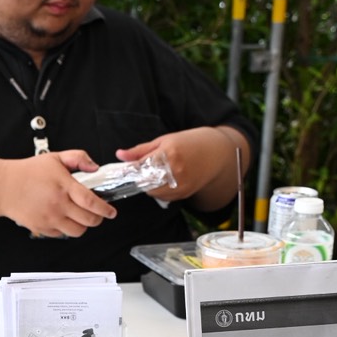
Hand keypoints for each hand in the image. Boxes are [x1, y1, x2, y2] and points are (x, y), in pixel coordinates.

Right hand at [0, 149, 118, 238]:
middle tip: (98, 214)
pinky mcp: (42, 228)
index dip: (106, 209)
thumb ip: (78, 158)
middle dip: (98, 218)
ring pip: (77, 231)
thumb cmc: (27, 172)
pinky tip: (63, 218)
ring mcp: (50, 218)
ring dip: (83, 226)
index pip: (92, 202)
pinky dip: (66, 229)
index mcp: (64, 187)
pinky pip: (61, 234)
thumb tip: (94, 167)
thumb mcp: (54, 158)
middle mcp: (58, 205)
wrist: (3, 187)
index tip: (111, 211)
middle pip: (88, 220)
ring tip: (80, 217)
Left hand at [117, 126, 244, 209]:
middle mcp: (175, 171)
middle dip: (139, 177)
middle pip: (144, 182)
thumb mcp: (164, 140)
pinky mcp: (184, 193)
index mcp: (169, 154)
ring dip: (149, 185)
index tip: (122, 169)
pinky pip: (163, 196)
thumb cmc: (190, 142)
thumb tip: (119, 155)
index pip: (139, 167)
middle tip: (143, 169)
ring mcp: (180, 184)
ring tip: (158, 172)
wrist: (217, 154)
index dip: (129, 169)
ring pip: (152, 191)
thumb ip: (140, 150)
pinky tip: (167, 178)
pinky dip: (159, 190)